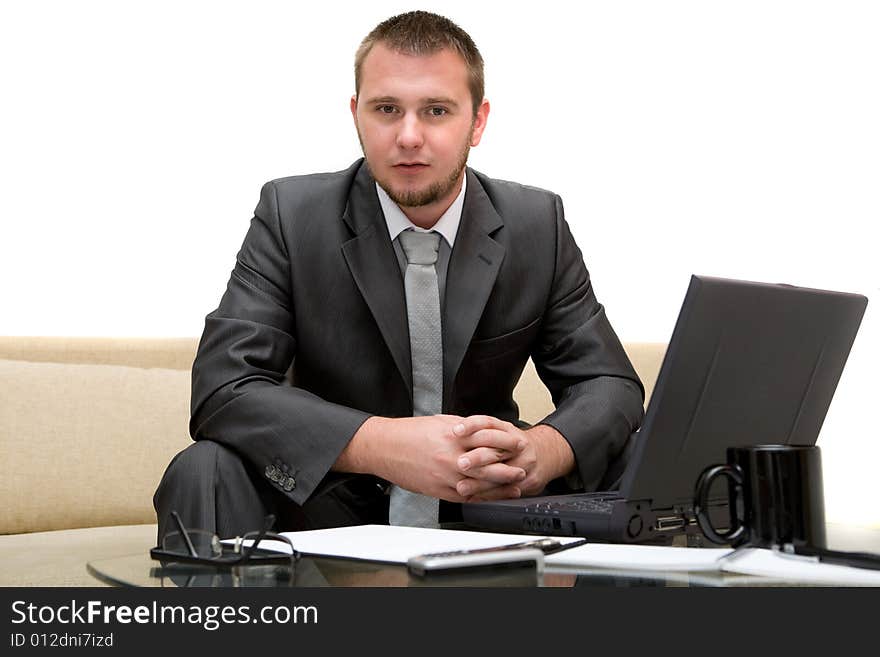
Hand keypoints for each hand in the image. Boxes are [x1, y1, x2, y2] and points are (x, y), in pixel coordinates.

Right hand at [336, 415, 525, 501]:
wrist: (385, 447)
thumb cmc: (410, 433)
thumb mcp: (440, 422)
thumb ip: (463, 428)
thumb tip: (481, 431)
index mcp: (454, 435)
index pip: (489, 439)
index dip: (507, 442)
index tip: (518, 443)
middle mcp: (453, 456)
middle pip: (490, 463)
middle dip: (509, 466)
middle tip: (523, 467)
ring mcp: (446, 475)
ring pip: (481, 483)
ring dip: (501, 486)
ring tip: (515, 485)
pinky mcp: (439, 489)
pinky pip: (466, 496)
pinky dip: (481, 497)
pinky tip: (492, 497)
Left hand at [452, 416, 574, 500]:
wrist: (546, 454)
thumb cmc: (514, 444)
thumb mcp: (500, 430)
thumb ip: (478, 430)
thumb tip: (451, 428)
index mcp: (507, 430)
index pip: (488, 423)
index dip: (471, 426)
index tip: (455, 431)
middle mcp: (517, 445)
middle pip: (495, 450)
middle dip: (476, 458)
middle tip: (460, 463)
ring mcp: (524, 464)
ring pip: (501, 475)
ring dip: (479, 483)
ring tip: (462, 487)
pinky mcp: (529, 482)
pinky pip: (507, 491)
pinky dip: (490, 496)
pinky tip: (475, 498)